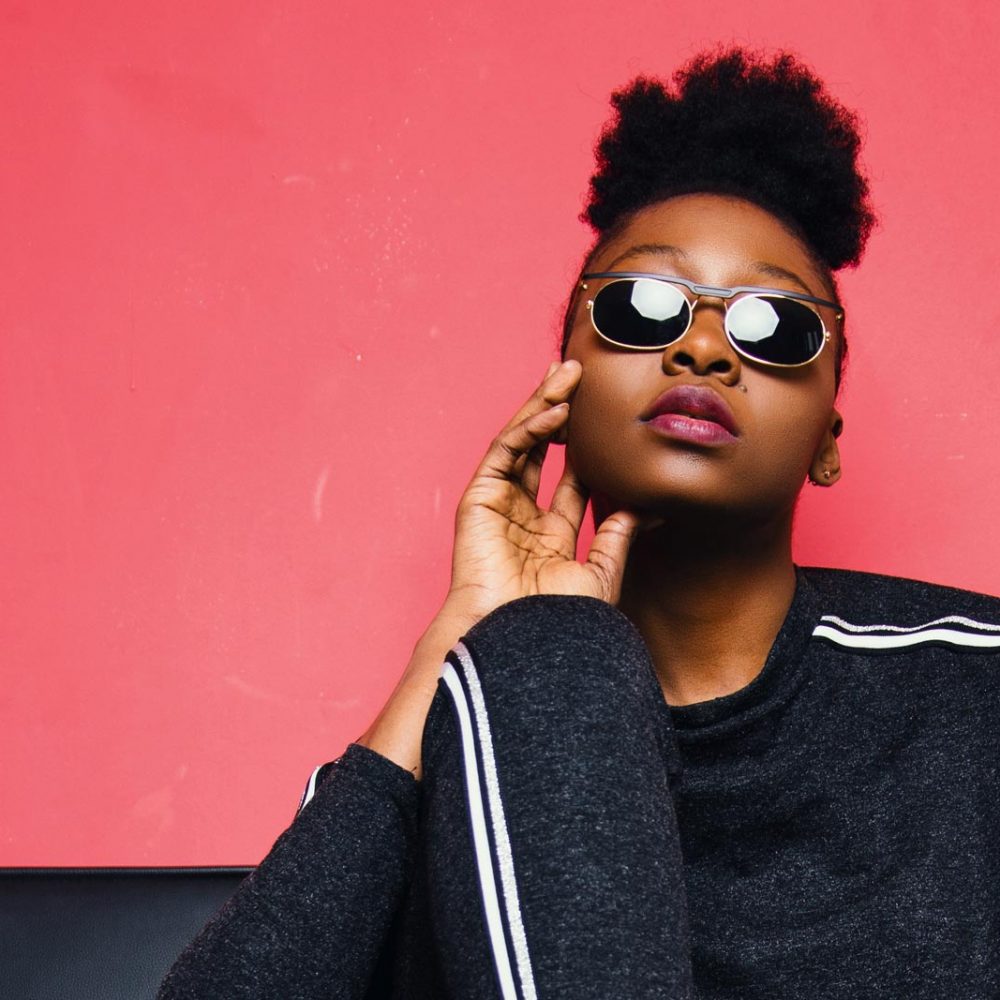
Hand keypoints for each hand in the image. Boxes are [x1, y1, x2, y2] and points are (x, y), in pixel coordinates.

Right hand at [355, 361, 638, 778]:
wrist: (522, 645)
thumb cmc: (558, 624)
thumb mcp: (599, 575)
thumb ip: (617, 538)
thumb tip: (644, 507)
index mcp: (550, 540)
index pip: (572, 483)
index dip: (589, 451)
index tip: (610, 420)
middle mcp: (522, 520)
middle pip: (544, 455)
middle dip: (563, 416)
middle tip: (582, 379)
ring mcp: (499, 509)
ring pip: (523, 446)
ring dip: (544, 408)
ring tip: (568, 376)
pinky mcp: (478, 502)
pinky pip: (506, 455)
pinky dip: (528, 429)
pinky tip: (554, 410)